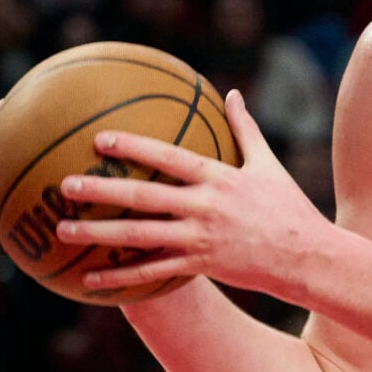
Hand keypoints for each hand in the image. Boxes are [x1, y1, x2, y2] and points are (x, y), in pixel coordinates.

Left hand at [50, 90, 330, 300]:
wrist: (308, 257)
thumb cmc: (288, 208)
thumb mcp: (268, 165)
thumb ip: (245, 129)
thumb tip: (232, 94)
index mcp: (219, 178)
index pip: (169, 158)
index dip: (134, 147)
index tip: (100, 139)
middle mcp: (206, 208)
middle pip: (145, 198)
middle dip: (102, 191)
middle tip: (65, 186)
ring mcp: (202, 240)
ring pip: (141, 237)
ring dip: (99, 235)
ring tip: (63, 231)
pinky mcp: (202, 267)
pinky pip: (154, 273)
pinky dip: (122, 277)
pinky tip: (91, 278)